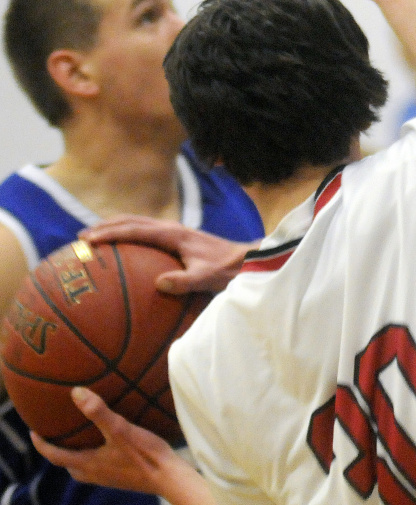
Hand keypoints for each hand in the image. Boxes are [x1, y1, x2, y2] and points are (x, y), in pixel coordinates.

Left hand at [31, 388, 179, 494]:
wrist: (167, 477)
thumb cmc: (143, 454)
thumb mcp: (120, 429)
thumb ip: (98, 412)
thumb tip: (75, 393)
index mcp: (88, 464)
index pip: (55, 456)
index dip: (41, 445)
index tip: (32, 432)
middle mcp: (93, 473)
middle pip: (67, 463)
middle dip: (58, 450)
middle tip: (56, 432)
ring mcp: (107, 477)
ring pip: (82, 467)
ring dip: (75, 453)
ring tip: (79, 435)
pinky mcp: (119, 477)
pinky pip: (97, 466)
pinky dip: (92, 455)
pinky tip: (107, 444)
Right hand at [80, 216, 253, 293]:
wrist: (245, 259)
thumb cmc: (226, 269)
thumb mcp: (206, 277)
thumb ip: (184, 281)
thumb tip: (159, 284)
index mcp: (174, 234)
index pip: (136, 230)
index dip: (111, 233)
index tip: (89, 239)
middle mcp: (172, 228)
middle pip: (132, 221)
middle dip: (107, 226)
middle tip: (81, 237)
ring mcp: (174, 232)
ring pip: (138, 224)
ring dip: (116, 227)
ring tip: (94, 237)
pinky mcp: (176, 239)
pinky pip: (146, 233)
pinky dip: (129, 235)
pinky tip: (122, 251)